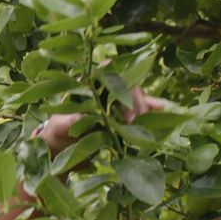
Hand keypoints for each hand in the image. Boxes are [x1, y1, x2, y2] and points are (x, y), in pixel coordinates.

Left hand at [33, 88, 166, 154]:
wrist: (59, 149)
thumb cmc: (56, 133)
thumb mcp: (60, 127)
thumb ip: (71, 120)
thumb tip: (82, 116)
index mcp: (88, 84)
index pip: (109, 70)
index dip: (121, 84)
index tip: (124, 111)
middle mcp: (104, 88)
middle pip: (128, 83)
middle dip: (136, 101)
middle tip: (133, 122)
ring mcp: (114, 101)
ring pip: (136, 96)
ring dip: (145, 106)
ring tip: (150, 122)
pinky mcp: (121, 115)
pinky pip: (140, 108)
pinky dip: (152, 108)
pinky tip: (164, 108)